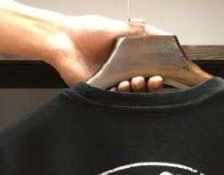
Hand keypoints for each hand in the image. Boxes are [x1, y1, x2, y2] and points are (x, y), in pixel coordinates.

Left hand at [49, 14, 167, 90]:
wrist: (62, 41)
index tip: (162, 72)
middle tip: (153, 80)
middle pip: (141, 82)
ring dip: (135, 88)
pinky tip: (122, 87)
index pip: (147, 67)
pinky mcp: (99, 90)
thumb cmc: (84, 32)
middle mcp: (118, 69)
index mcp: (125, 55)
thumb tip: (156, 32)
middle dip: (150, 83)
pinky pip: (113, 98)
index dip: (156, 71)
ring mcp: (109, 81)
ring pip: (129, 92)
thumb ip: (135, 31)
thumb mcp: (115, 27)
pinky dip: (120, 95)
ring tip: (134, 81)